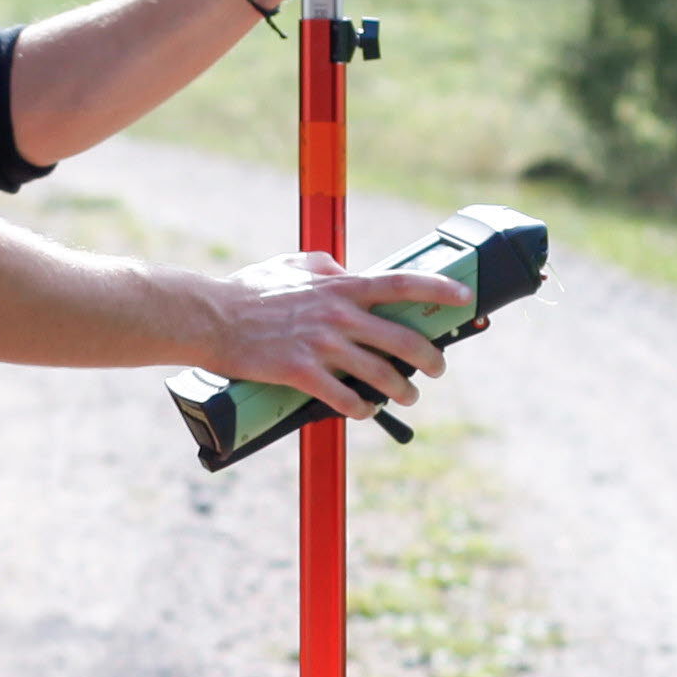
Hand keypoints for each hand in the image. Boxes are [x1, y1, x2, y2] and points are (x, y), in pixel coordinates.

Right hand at [210, 251, 466, 417]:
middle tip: (437, 369)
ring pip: (381, 375)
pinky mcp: (302, 373)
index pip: (401, 284)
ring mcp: (322, 345)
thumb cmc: (248, 291)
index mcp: (341, 287)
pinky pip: (344, 398)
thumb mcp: (291, 264)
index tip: (465, 297)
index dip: (438, 289)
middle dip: (430, 358)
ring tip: (408, 396)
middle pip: (402, 339)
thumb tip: (342, 267)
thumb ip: (324, 265)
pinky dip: (360, 409)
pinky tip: (363, 412)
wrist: (212, 318)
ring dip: (402, 390)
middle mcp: (339, 315)